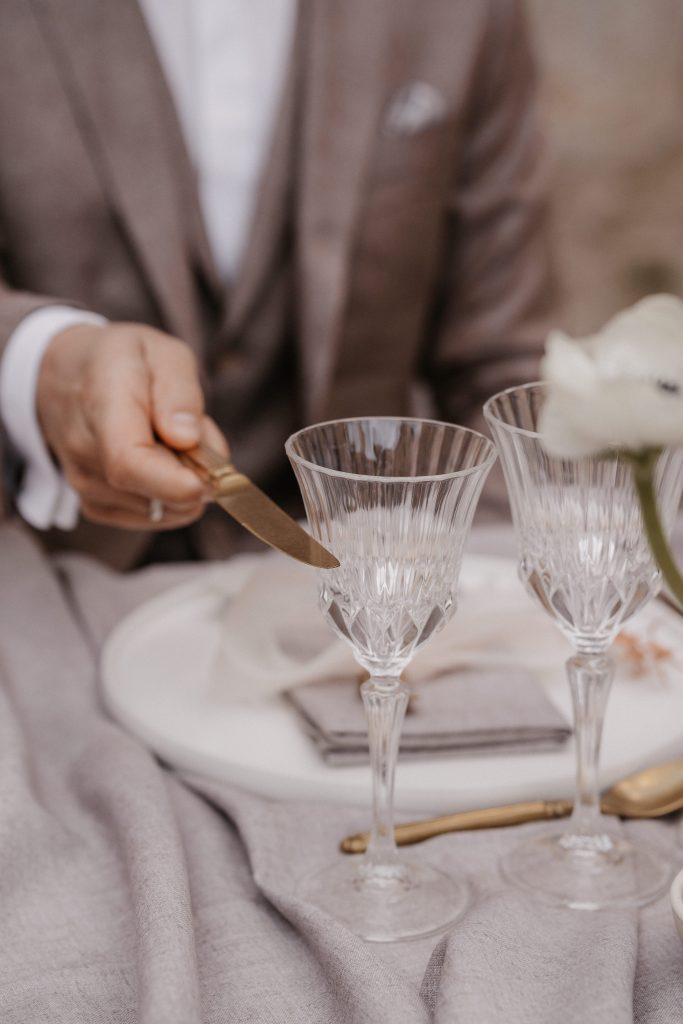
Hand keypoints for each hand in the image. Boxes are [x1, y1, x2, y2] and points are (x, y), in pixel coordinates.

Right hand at [37, 321, 227, 529]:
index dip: (174, 484)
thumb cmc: (123, 361)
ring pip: (159, 508)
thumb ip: (180, 392)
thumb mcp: (164, 352)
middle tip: (199, 432)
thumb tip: (187, 439)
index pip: (129, 462)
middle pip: (151, 491)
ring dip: (184, 483)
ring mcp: (83, 482)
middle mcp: (85, 449)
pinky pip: (151, 516)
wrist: (65, 375)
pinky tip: (161, 463)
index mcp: (103, 402)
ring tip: (172, 441)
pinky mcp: (93, 504)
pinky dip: (170, 498)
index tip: (210, 483)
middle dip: (197, 473)